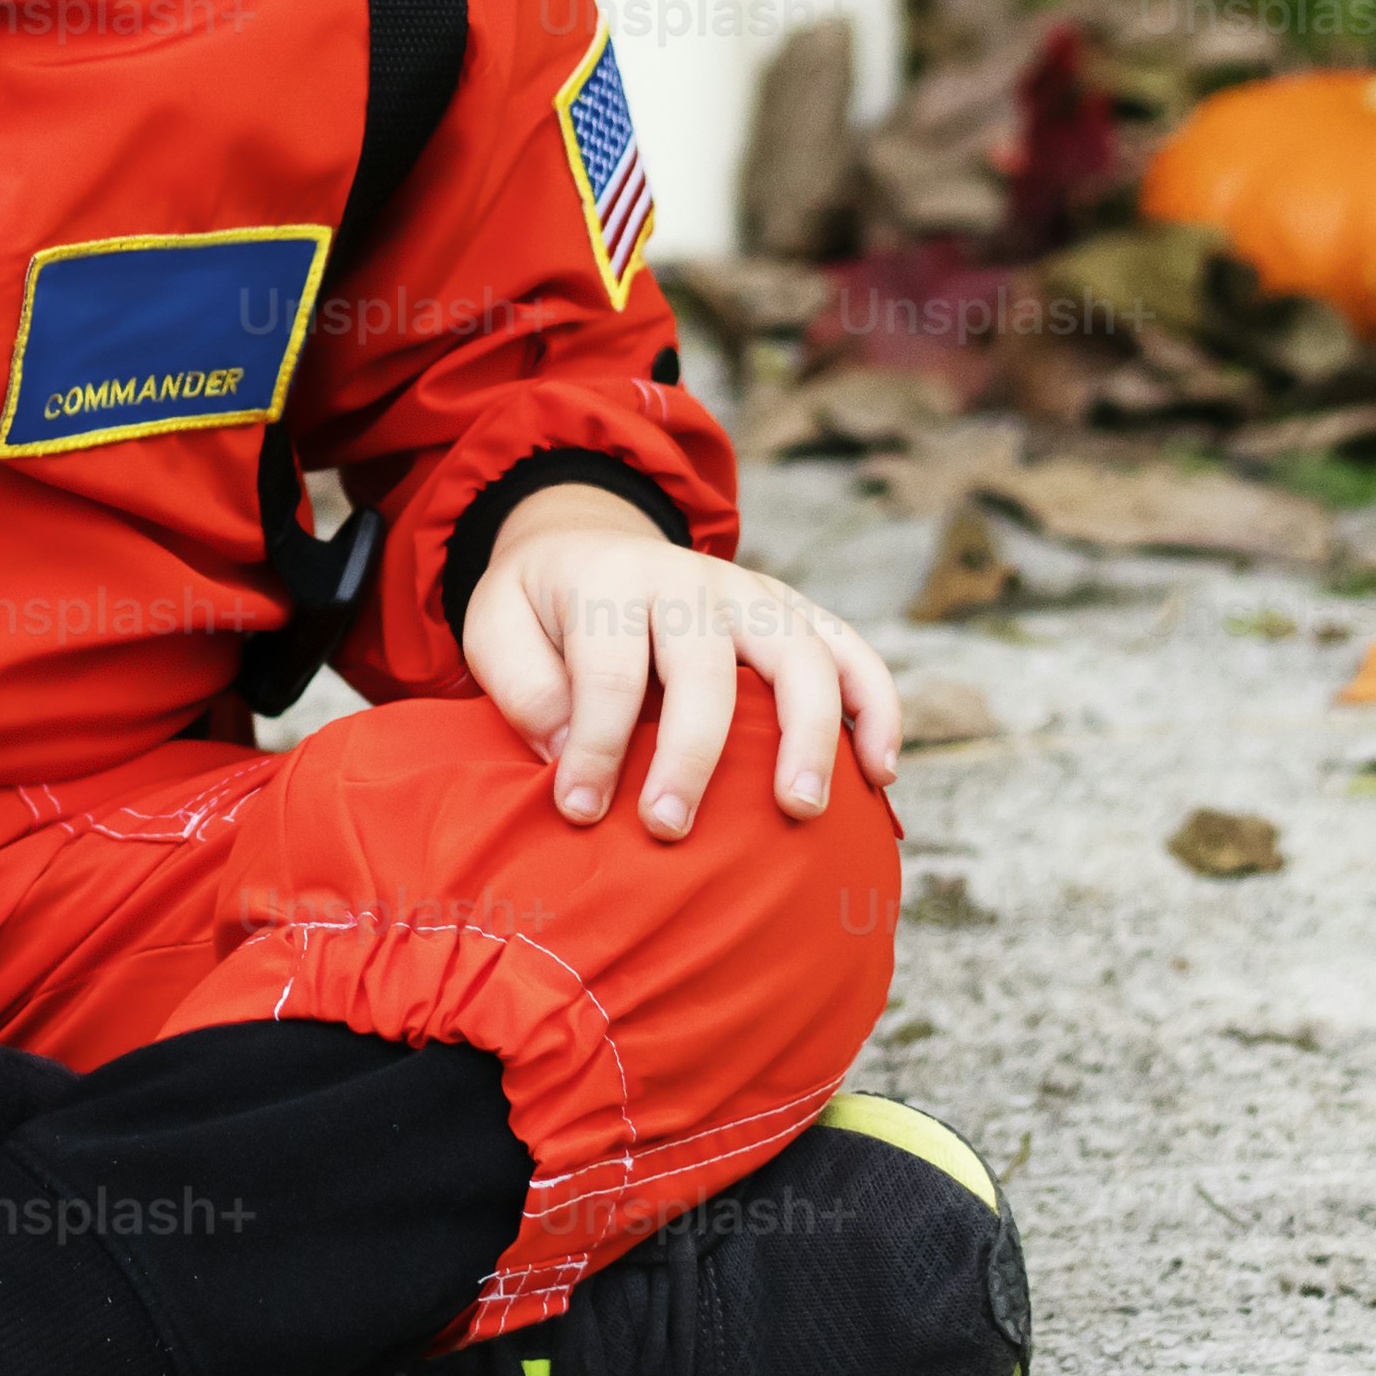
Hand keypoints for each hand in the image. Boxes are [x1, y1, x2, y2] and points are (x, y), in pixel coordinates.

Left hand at [458, 489, 896, 839]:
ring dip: (806, 734)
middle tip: (669, 830)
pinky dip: (877, 707)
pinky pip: (851, 651)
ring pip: (798, 654)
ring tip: (801, 809)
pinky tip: (880, 775)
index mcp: (610, 581)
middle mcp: (689, 580)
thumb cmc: (542, 611)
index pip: (609, 671)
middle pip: (704, 668)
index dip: (597, 746)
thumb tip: (566, 750)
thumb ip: (521, 686)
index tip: (580, 812)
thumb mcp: (496, 628)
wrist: (589, 545)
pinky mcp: (793, 613)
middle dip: (690, 755)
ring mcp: (752, 593)